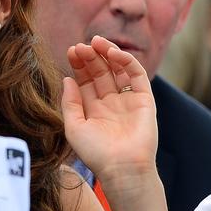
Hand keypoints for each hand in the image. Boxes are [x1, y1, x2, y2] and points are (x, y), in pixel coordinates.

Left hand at [61, 36, 157, 179]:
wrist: (122, 168)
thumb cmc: (96, 154)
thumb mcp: (74, 127)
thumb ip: (69, 102)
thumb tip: (66, 79)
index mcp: (94, 110)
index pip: (86, 81)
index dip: (79, 65)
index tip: (71, 51)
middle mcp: (111, 103)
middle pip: (100, 72)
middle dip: (91, 57)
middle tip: (81, 45)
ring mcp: (128, 100)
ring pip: (118, 69)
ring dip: (107, 54)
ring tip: (96, 42)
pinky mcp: (144, 98)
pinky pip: (136, 74)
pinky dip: (126, 60)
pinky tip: (112, 53)